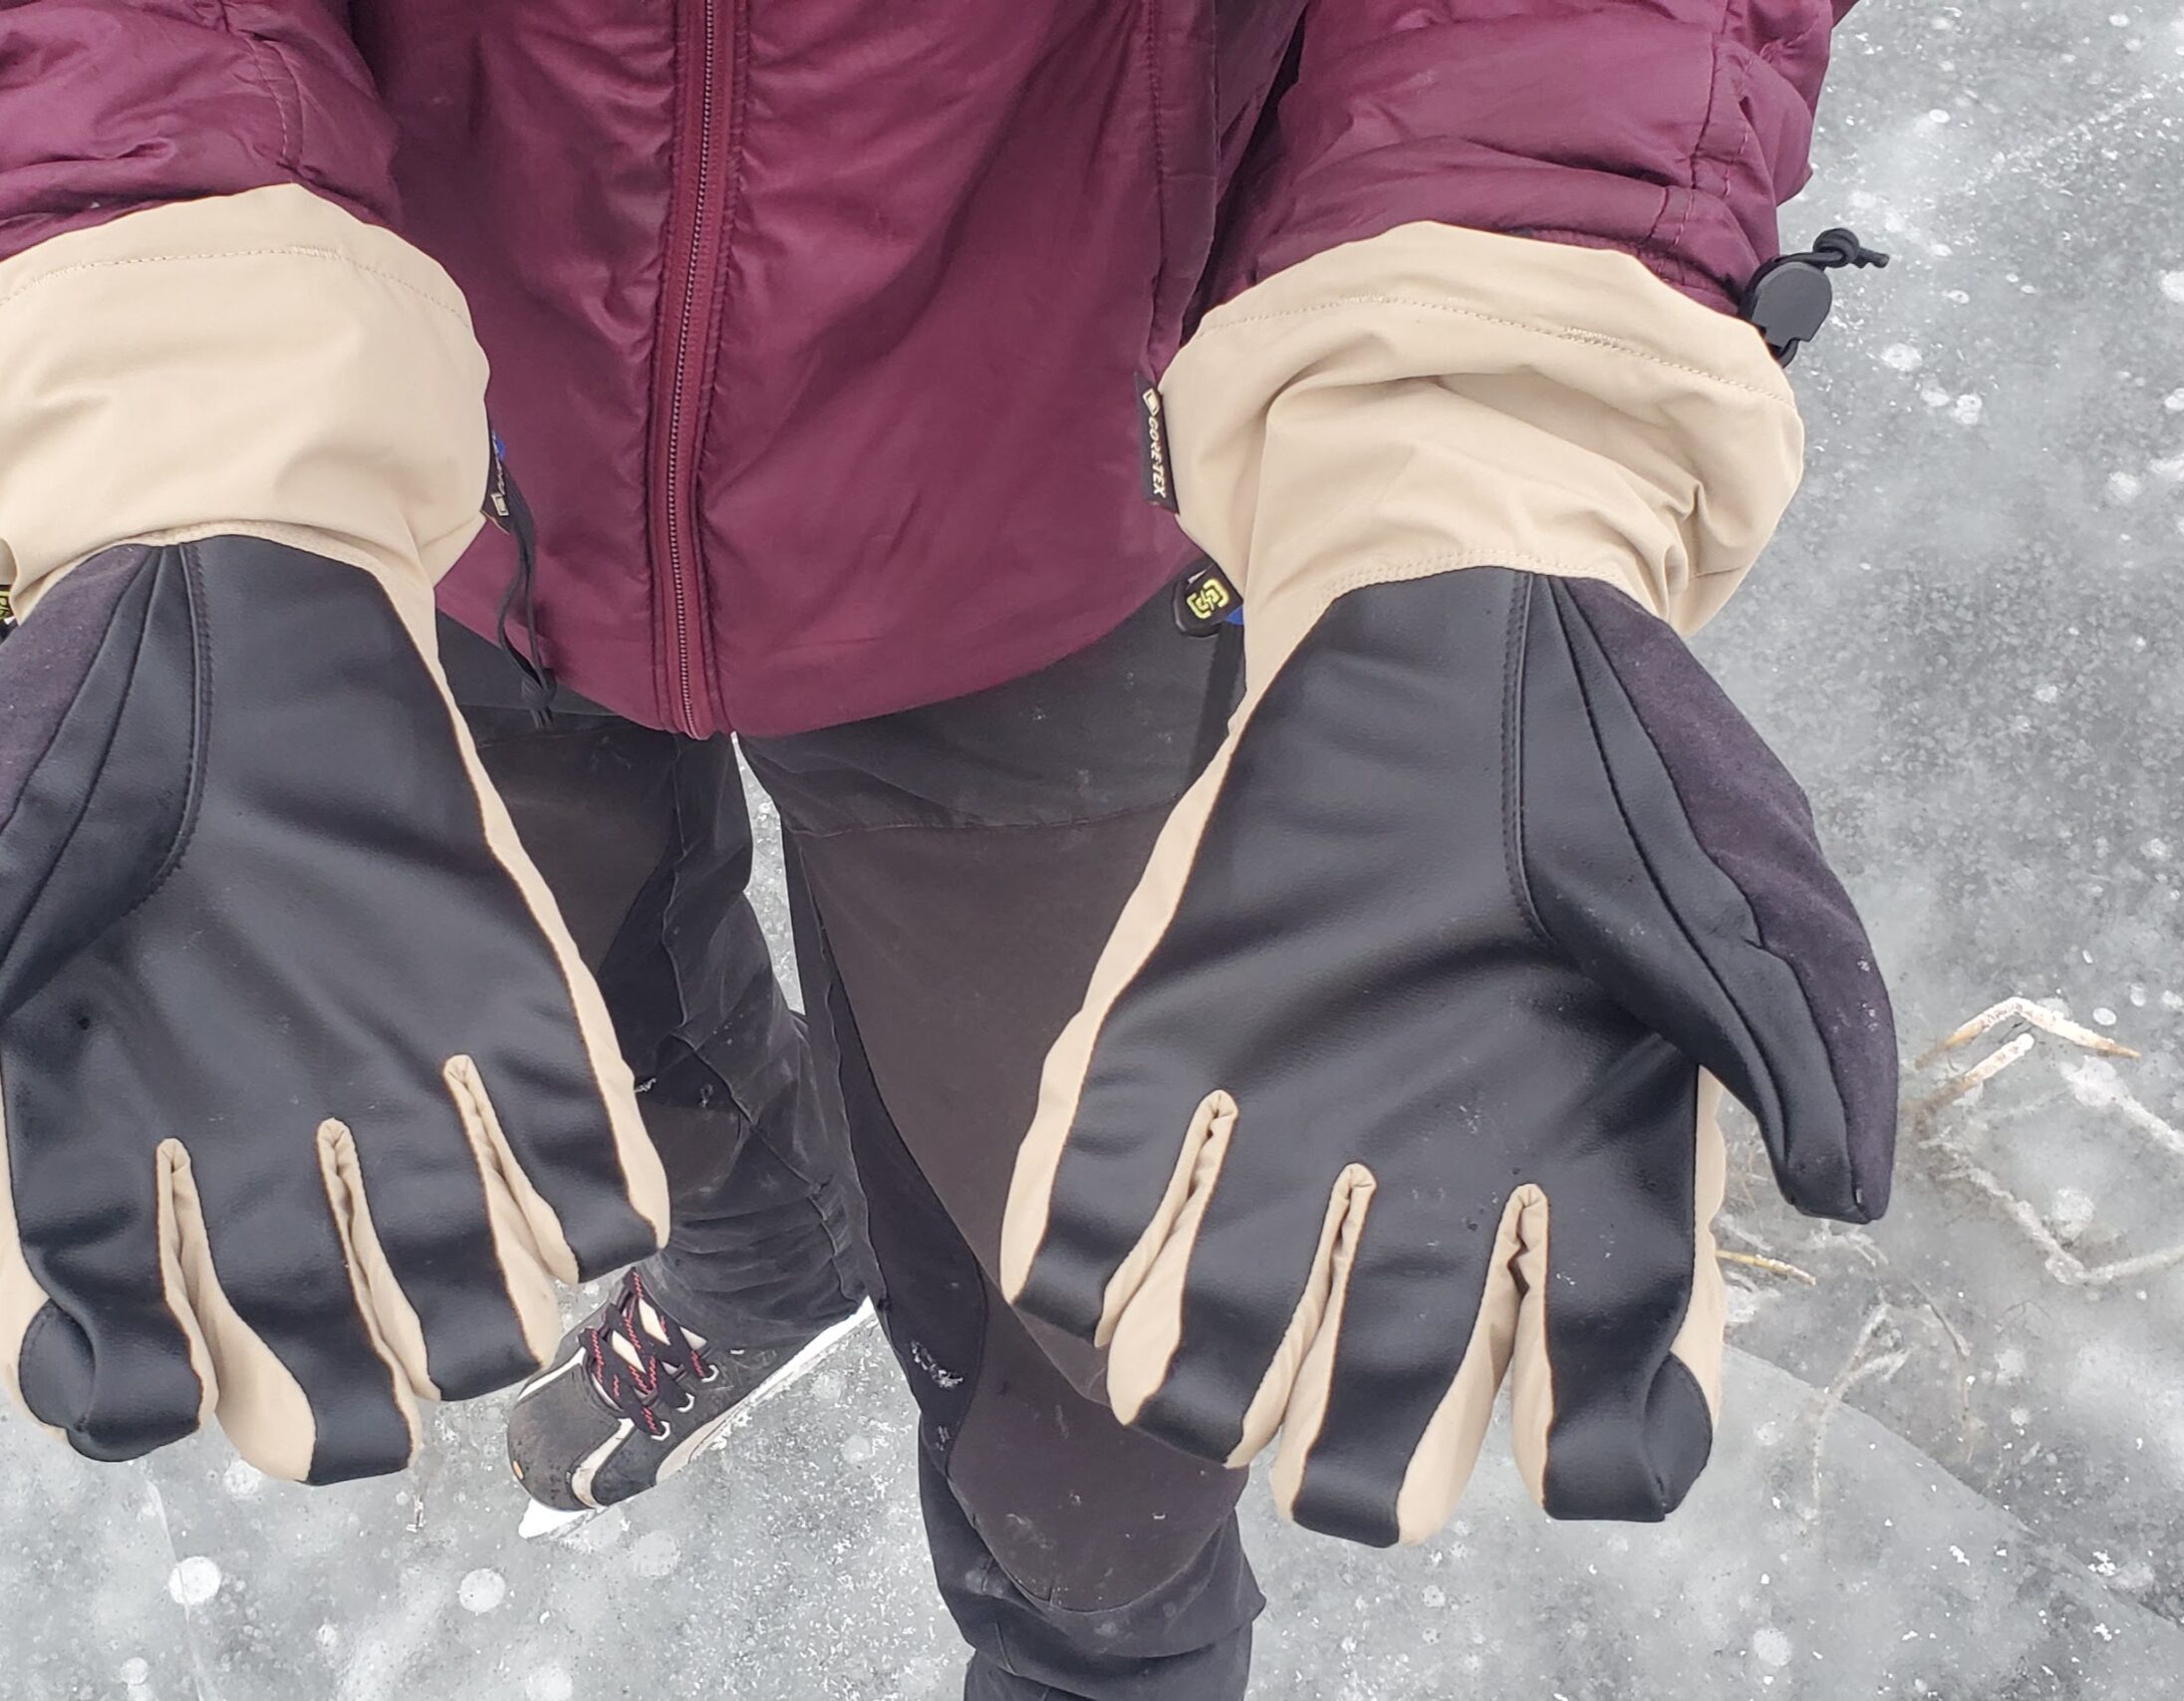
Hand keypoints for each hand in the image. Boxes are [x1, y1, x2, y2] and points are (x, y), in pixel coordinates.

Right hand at [0, 537, 664, 1481]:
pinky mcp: (505, 1006)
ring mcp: (391, 1080)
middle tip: (368, 1420)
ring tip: (499, 1330)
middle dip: (351, 1408)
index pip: (110, 1335)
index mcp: (110, 1142)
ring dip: (488, 1326)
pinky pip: (575, 1135)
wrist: (224, 604)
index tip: (141, 1388)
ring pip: (459, 1266)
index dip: (126, 1394)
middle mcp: (255, 1142)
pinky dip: (603, 1198)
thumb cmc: (84, 744)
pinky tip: (608, 1227)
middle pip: (314, 1339)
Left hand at [1005, 566, 1893, 1543]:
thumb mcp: (1756, 903)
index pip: (1593, 1372)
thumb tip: (1839, 1197)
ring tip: (1192, 1398)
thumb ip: (1808, 1051)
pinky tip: (1077, 1282)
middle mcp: (1429, 1171)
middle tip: (1338, 1472)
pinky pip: (1099, 1167)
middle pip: (1384, 1380)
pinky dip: (1075, 1240)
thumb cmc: (1625, 775)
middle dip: (1354, 1462)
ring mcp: (1291, 1110)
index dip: (1586, 1446)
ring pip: (1224, 1305)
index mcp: (1580, 1168)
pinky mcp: (1178, 1031)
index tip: (1573, 1460)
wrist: (1471, 626)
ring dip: (1195, 1382)